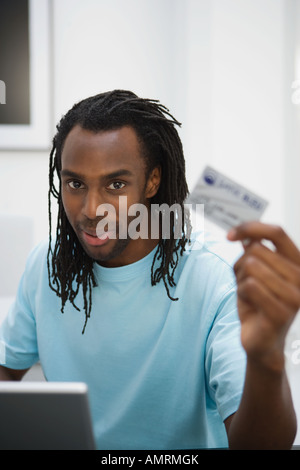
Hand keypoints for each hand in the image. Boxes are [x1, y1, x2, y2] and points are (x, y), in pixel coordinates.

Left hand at [227, 222, 299, 371]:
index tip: (230, 235)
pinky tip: (250, 306)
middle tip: (247, 284)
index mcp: (298, 264)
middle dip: (241, 265)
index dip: (250, 227)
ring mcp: (295, 296)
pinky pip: (249, 286)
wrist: (262, 342)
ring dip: (240, 281)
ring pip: (251, 266)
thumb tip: (245, 234)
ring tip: (250, 296)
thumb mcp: (255, 271)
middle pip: (257, 250)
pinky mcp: (282, 312)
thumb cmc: (258, 303)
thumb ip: (253, 251)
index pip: (277, 233)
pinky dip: (241, 294)